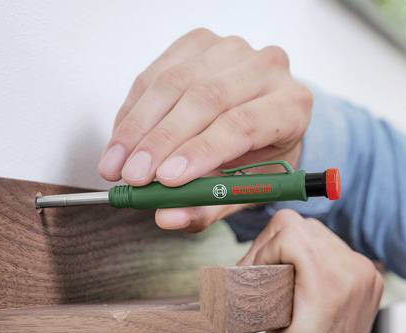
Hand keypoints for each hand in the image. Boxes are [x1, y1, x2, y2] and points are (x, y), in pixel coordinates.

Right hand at [98, 28, 312, 231]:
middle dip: (161, 142)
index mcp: (291, 106)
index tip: (165, 180)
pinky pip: (156, 74)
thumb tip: (166, 218)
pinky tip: (121, 141)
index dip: (201, 151)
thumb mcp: (245, 190)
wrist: (262, 120)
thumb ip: (209, 206)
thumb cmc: (258, 159)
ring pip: (175, 83)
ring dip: (137, 128)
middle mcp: (268, 69)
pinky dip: (133, 110)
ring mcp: (233, 49)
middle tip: (131, 178)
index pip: (243, 124)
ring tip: (114, 166)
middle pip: (206, 100)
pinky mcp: (200, 42)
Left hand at [237, 210, 382, 332]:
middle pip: (299, 225)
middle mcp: (364, 274)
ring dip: (262, 257)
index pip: (312, 232)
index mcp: (365, 277)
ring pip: (289, 228)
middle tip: (258, 291)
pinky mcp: (324, 290)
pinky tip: (258, 294)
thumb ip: (305, 280)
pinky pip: (286, 239)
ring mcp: (349, 280)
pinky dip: (260, 259)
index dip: (277, 252)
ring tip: (261, 297)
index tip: (264, 281)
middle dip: (267, 252)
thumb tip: (278, 252)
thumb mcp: (310, 313)